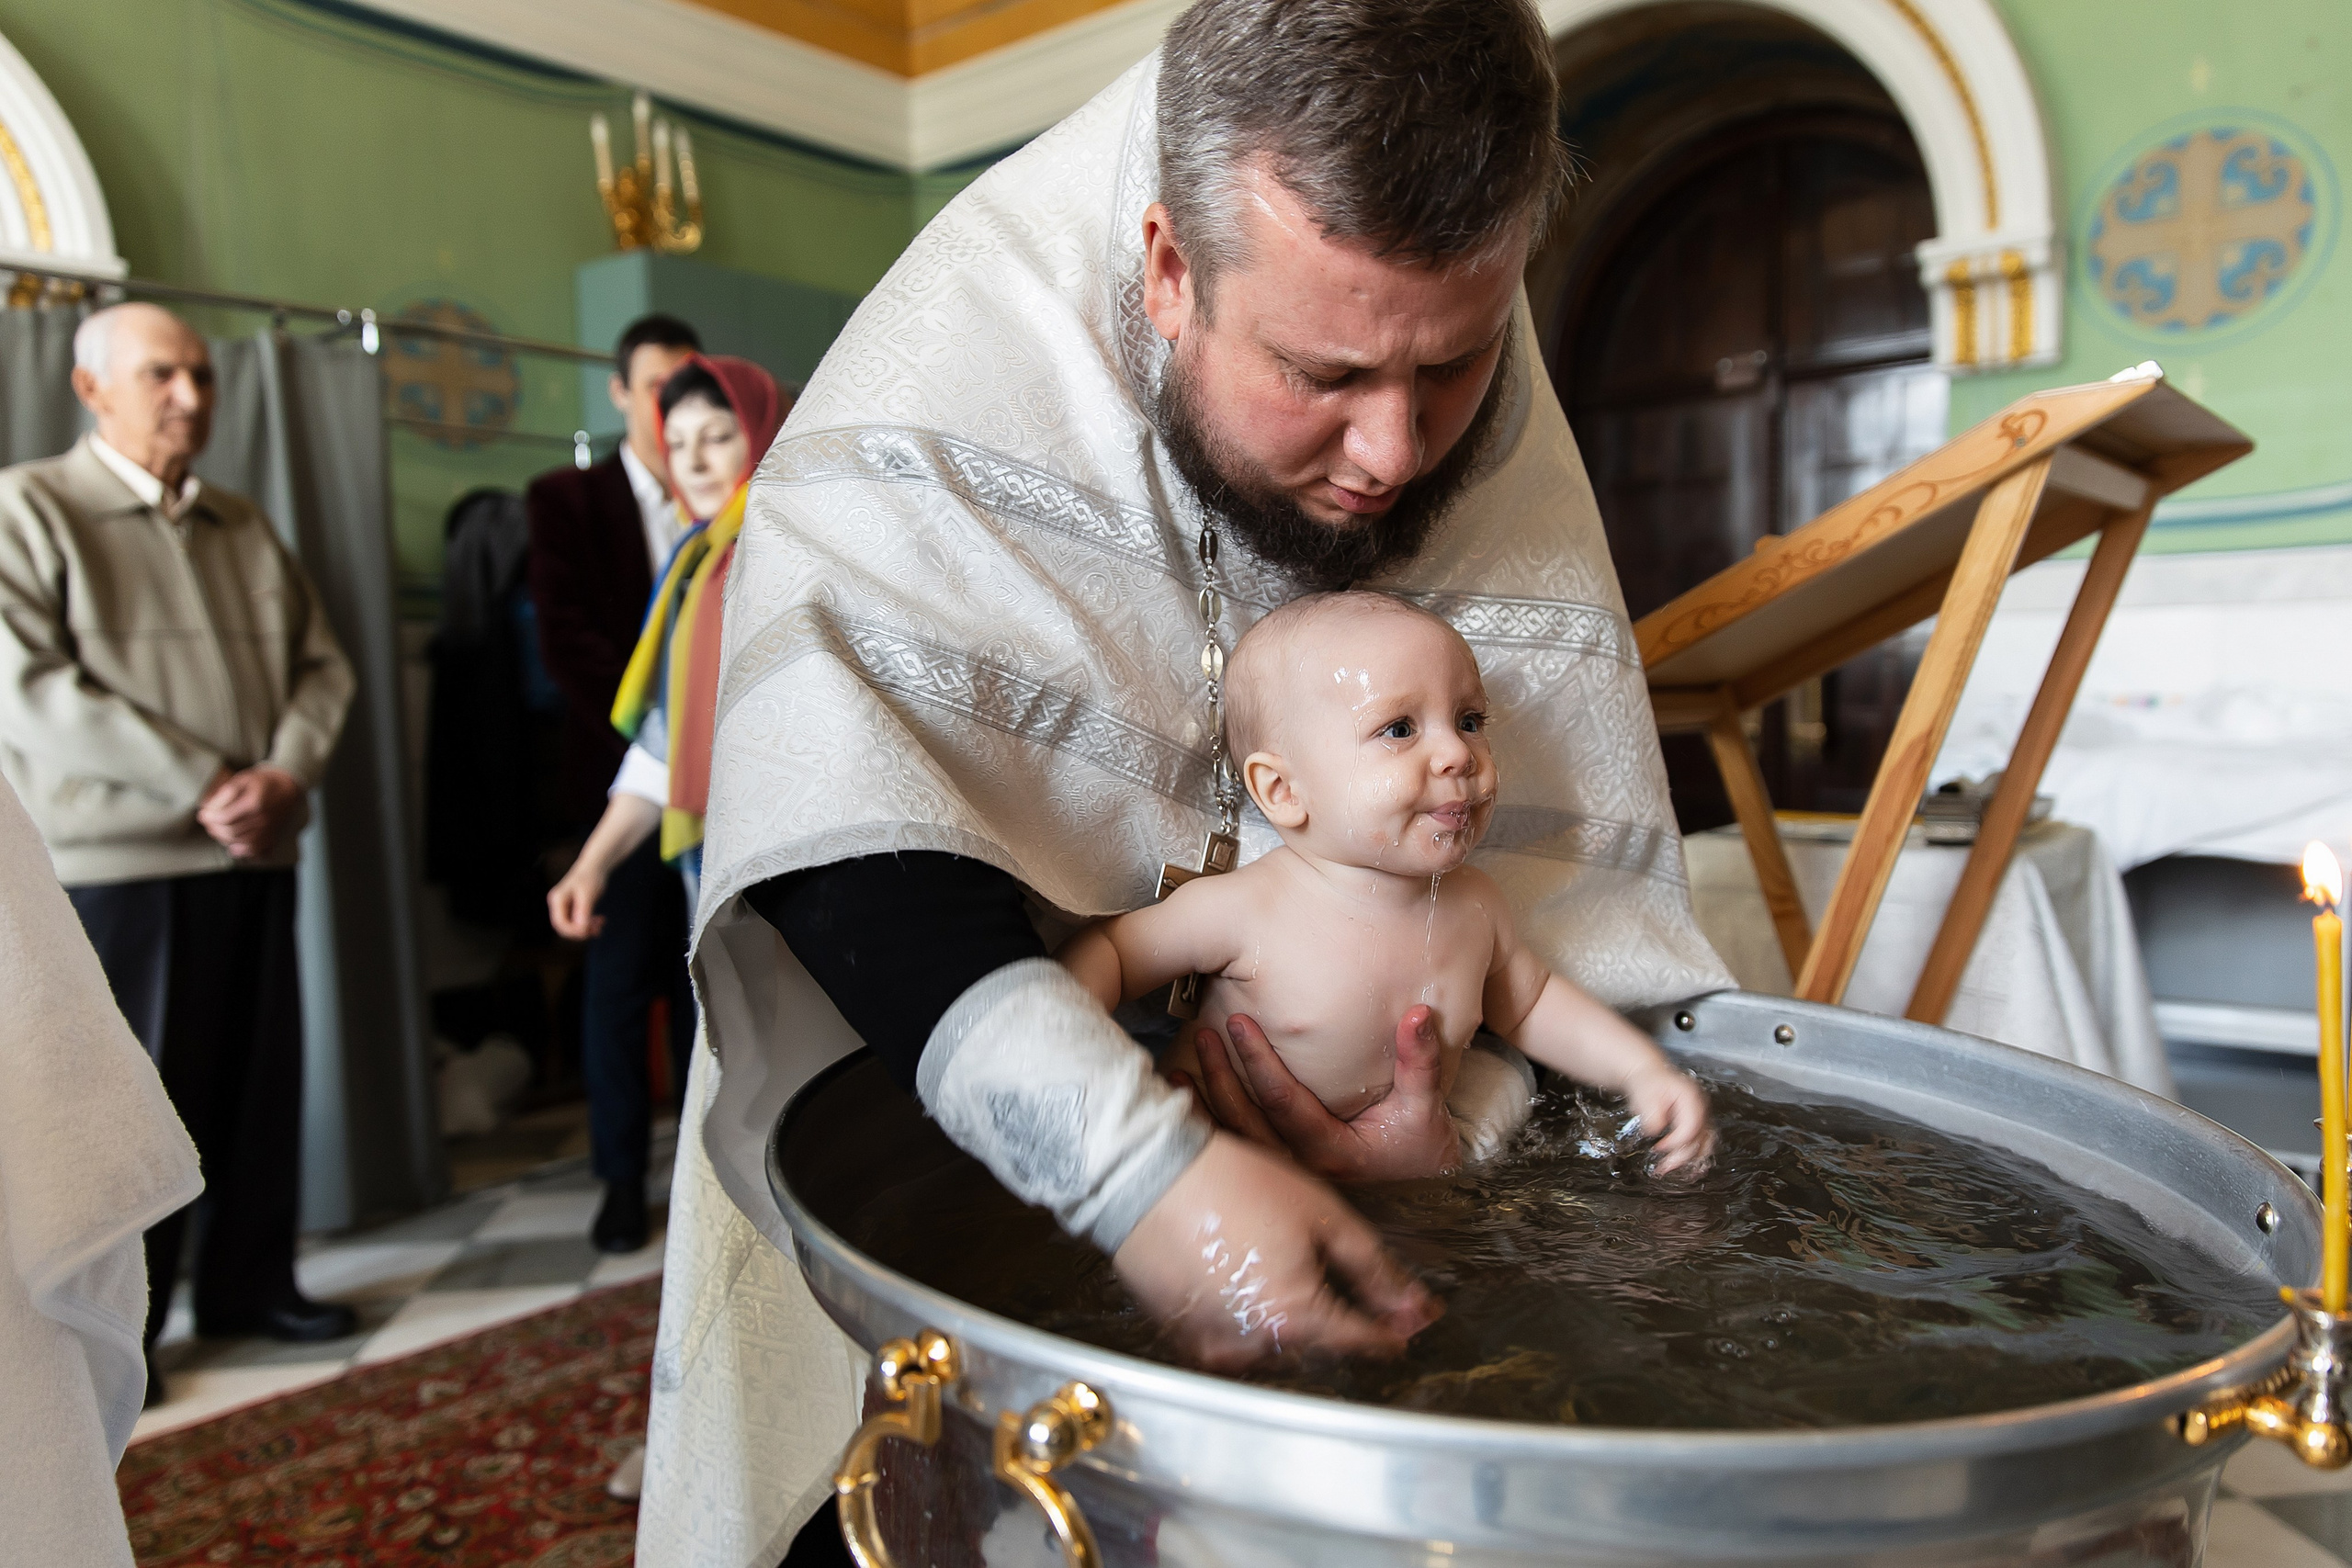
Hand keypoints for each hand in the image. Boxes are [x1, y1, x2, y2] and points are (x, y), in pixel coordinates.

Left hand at [195, 765, 303, 858]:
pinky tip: (232, 844)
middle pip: (230, 831)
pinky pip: (253, 850)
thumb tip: (210, 808)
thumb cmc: (264, 781)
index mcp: (254, 803)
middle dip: (213, 828)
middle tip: (208, 822)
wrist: (289, 786)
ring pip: (239, 842)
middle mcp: (262, 819)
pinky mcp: (271, 836)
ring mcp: (268, 830)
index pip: (224, 817)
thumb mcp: (243, 779)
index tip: (203, 814)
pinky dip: (240, 850)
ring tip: (217, 829)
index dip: (209, 817)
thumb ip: (226, 792)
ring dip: (223, 838)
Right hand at [547, 859, 607, 939]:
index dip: (574, 931)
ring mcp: (563, 906)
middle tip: (598, 929)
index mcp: (557, 899)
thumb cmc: (591, 877)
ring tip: (601, 925)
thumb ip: (583, 911)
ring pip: (571, 925)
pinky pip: (577, 921)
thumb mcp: (588, 894)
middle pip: (564, 927)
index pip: (560, 923)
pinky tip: (600, 921)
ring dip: (586, 928)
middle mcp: (557, 903)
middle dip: (581, 930)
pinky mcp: (571, 907)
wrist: (595, 866)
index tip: (590, 931)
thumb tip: (580, 929)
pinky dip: (588, 923)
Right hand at [1113, 1132, 1439, 1370]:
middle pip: (1320, 1346)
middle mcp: (1253, 1345)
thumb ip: (1374, 1269)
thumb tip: (1415, 1307)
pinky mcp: (1180, 1335)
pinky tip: (1249, 1276)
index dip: (1395, 1327)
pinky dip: (1250, 1316)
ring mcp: (1212, 1344)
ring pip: (1275, 1345)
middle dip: (1345, 1321)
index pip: (1363, 1341)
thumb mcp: (1323, 1216)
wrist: (1146, 1174)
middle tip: (1360, 1290)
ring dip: (1294, 1321)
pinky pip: (1232, 1338)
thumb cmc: (1235, 1184)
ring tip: (1292, 1273)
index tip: (1415, 1316)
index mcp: (1294, 1319)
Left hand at [1177, 1006, 1461, 1181]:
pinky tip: (1186, 1101)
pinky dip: (1209, 1125)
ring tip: (1176, 1072)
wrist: (1422, 1191)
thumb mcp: (1426, 1108)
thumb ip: (1419, 1063)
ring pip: (1235, 1141)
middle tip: (1202, 1034)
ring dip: (1204, 1105)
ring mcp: (1286, 1174)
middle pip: (1247, 1122)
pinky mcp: (1277, 1175)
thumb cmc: (1420, 1149)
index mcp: (1332, 1151)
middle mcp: (1301, 1167)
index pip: (1284, 1102)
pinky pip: (1236, 1150)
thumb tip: (1419, 1014)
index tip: (1238, 1023)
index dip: (1258, 1062)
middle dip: (1220, 1077)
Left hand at [1624, 1062, 1713, 1175]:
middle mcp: (1701, 1107)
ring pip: (1705, 1144)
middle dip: (1683, 1156)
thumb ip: (1652, 1113)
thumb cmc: (1648, 1082)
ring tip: (1672, 1169)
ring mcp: (1701, 1115)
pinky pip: (1701, 1143)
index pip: (1691, 1126)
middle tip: (1664, 1167)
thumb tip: (1656, 1130)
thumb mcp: (1644, 1095)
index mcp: (1690, 1097)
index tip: (1659, 1147)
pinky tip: (1679, 1165)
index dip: (1677, 1141)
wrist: (1649, 1076)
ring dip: (1689, 1160)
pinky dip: (1692, 1156)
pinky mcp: (1697, 1124)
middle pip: (1701, 1138)